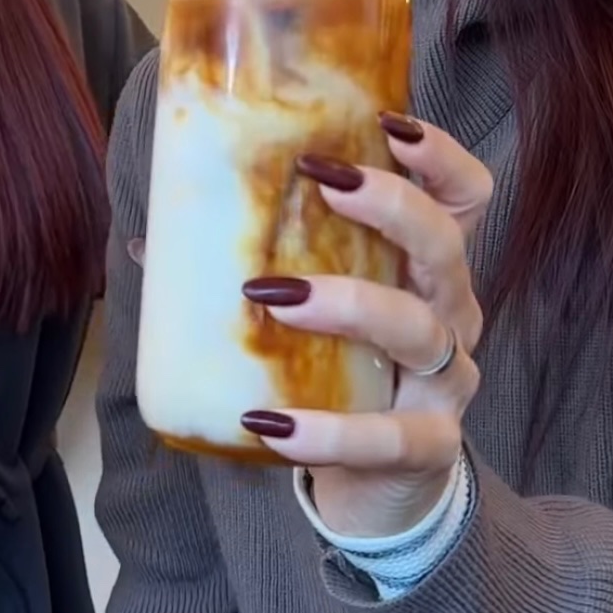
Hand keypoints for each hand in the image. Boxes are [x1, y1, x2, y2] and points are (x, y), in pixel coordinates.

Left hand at [239, 114, 491, 538]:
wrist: (386, 489)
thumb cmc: (344, 376)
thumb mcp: (319, 315)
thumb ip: (255, 268)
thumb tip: (146, 240)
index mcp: (426, 270)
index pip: (465, 197)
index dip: (438, 156)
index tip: (387, 124)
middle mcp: (452, 315)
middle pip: (445, 246)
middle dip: (390, 206)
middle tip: (321, 179)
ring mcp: (447, 383)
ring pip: (419, 329)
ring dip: (347, 303)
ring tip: (272, 294)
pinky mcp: (428, 448)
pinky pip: (387, 437)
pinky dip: (329, 432)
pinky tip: (272, 423)